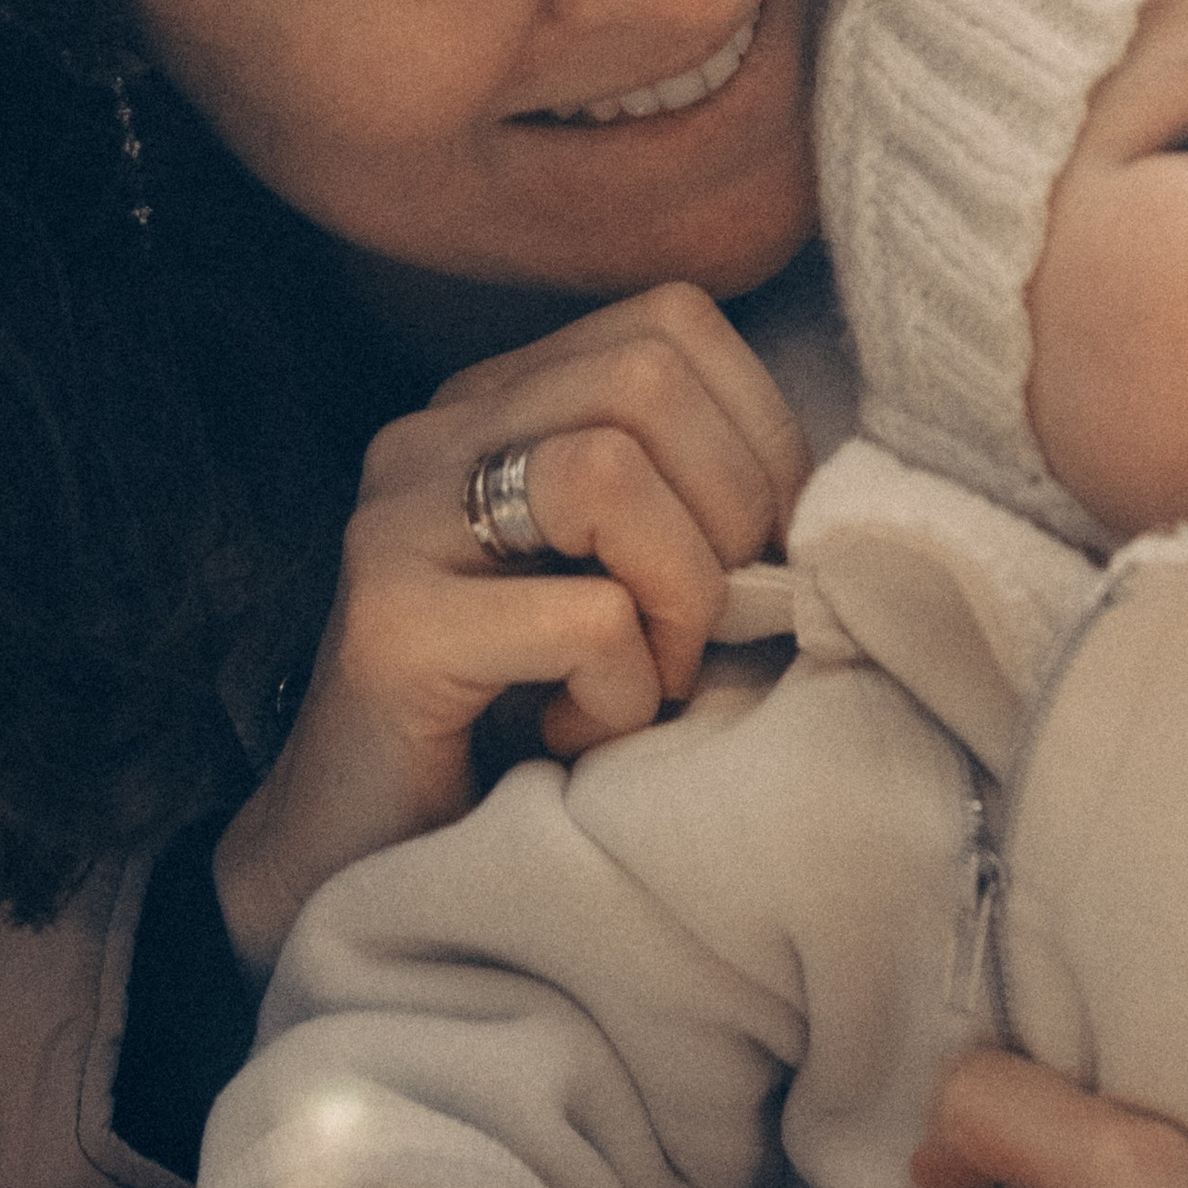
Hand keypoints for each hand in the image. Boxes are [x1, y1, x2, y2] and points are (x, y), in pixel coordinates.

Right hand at [214, 285, 805, 978]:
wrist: (362, 866)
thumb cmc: (523, 722)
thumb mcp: (622, 583)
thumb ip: (691, 507)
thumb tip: (825, 505)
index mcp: (498, 401)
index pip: (671, 322)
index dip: (760, 432)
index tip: (761, 552)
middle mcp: (434, 433)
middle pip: (646, 375)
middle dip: (731, 507)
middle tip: (711, 628)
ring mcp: (397, 522)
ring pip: (607, 469)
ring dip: (679, 593)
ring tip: (651, 678)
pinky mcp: (388, 629)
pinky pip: (580, 616)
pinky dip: (622, 688)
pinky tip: (576, 732)